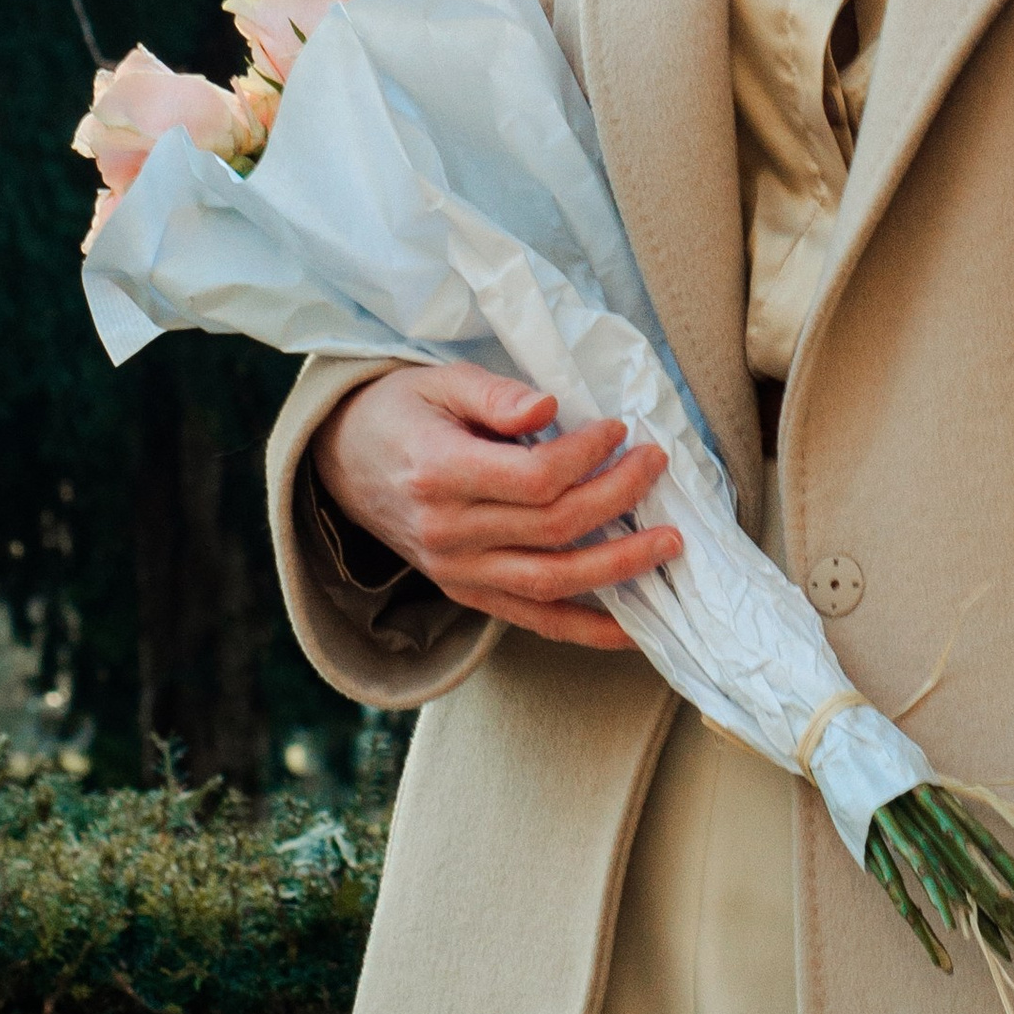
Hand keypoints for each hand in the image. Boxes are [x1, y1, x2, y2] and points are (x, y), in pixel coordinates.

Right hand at [310, 362, 680, 651]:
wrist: (345, 462)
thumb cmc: (401, 412)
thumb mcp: (440, 382)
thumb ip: (495, 394)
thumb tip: (549, 407)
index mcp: (438, 474)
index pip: (532, 479)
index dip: (586, 455)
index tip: (618, 429)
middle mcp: (448, 533)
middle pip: (552, 528)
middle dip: (618, 498)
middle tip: (656, 466)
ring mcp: (457, 572)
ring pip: (551, 582)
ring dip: (619, 568)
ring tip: (668, 543)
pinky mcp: (467, 593)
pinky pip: (535, 621)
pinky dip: (588, 631)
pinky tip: (634, 628)